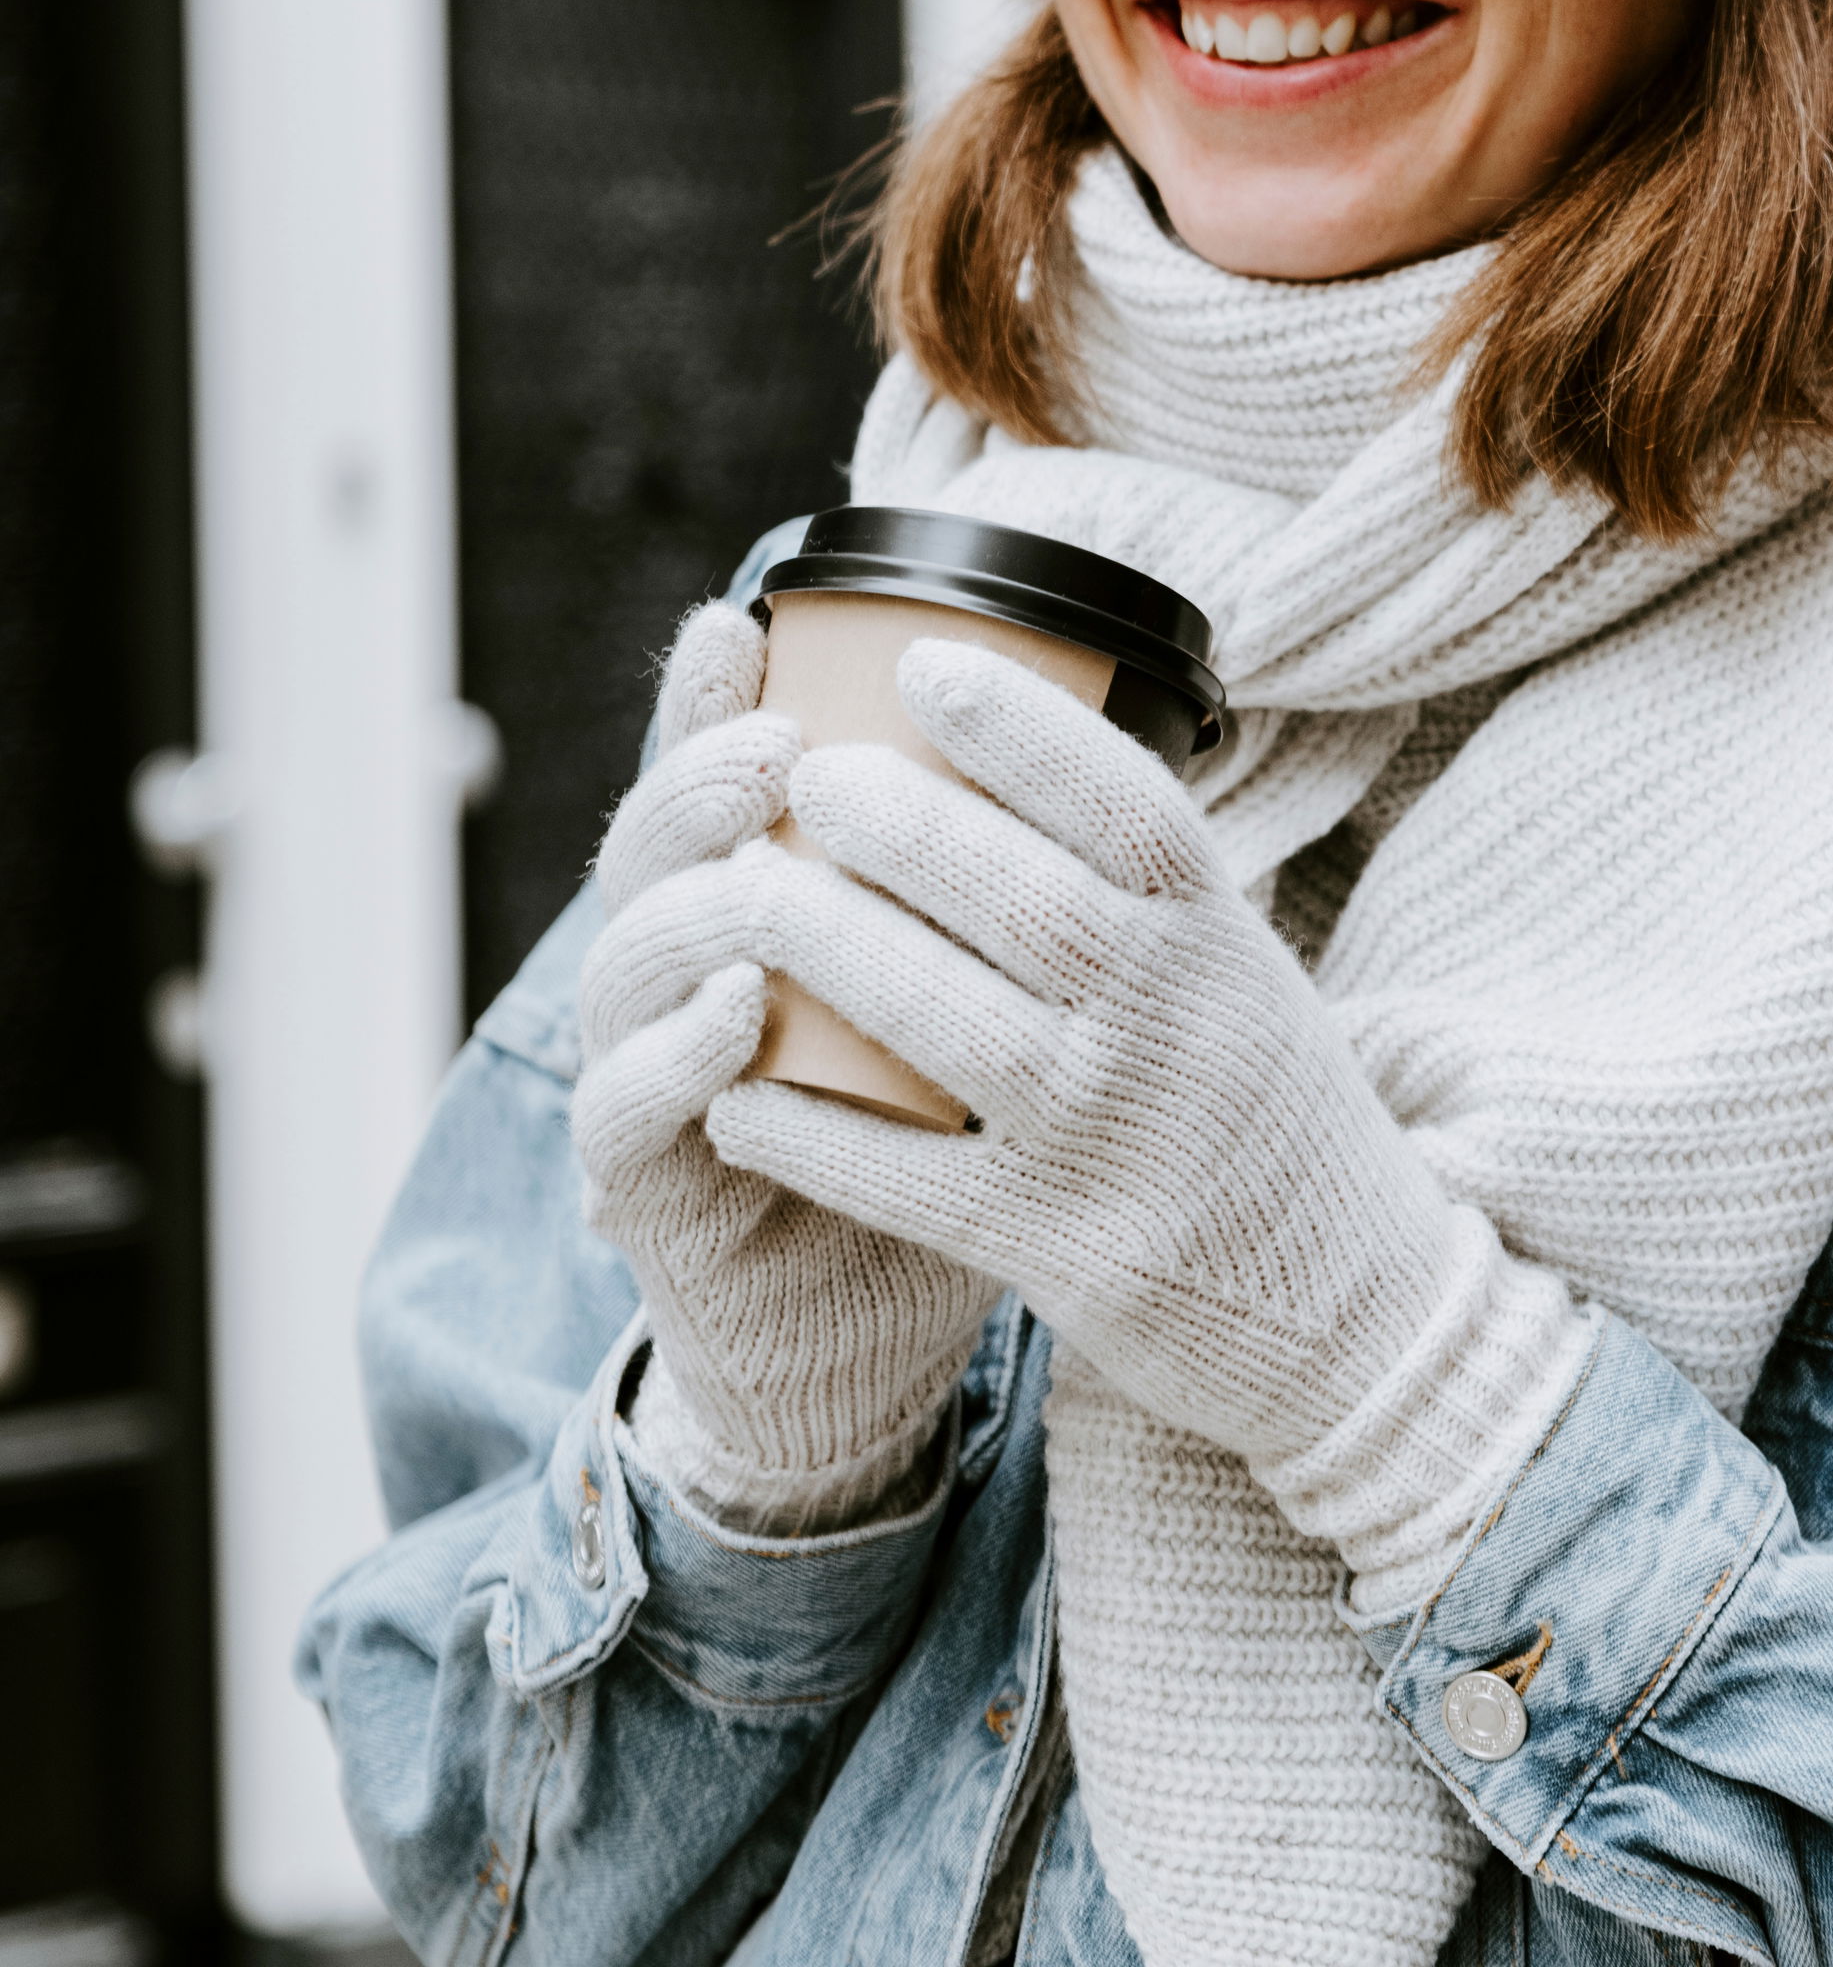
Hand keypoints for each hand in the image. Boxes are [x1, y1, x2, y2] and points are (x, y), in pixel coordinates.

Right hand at [569, 603, 998, 1529]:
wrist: (875, 1340)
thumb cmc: (943, 1145)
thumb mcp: (976, 1001)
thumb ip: (986, 891)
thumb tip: (1074, 730)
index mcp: (756, 912)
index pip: (712, 787)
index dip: (706, 705)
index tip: (743, 627)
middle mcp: (685, 980)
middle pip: (654, 850)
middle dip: (701, 780)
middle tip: (779, 743)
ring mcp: (649, 1079)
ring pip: (625, 961)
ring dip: (690, 904)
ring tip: (761, 864)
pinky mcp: (644, 1190)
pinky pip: (626, 1112)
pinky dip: (676, 1059)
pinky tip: (735, 1017)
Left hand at [702, 643, 1584, 1590]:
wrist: (1362, 1320)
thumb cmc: (1280, 1124)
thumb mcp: (1249, 979)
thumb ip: (1153, 899)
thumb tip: (1022, 757)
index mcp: (1223, 942)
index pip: (1126, 805)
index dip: (1021, 724)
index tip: (921, 662)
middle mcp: (1174, 1024)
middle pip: (1022, 896)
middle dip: (899, 824)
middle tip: (805, 777)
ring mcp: (1114, 1136)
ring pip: (950, 1020)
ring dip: (834, 948)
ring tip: (745, 893)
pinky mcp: (1061, 1247)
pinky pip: (910, 1180)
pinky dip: (813, 1134)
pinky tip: (735, 1095)